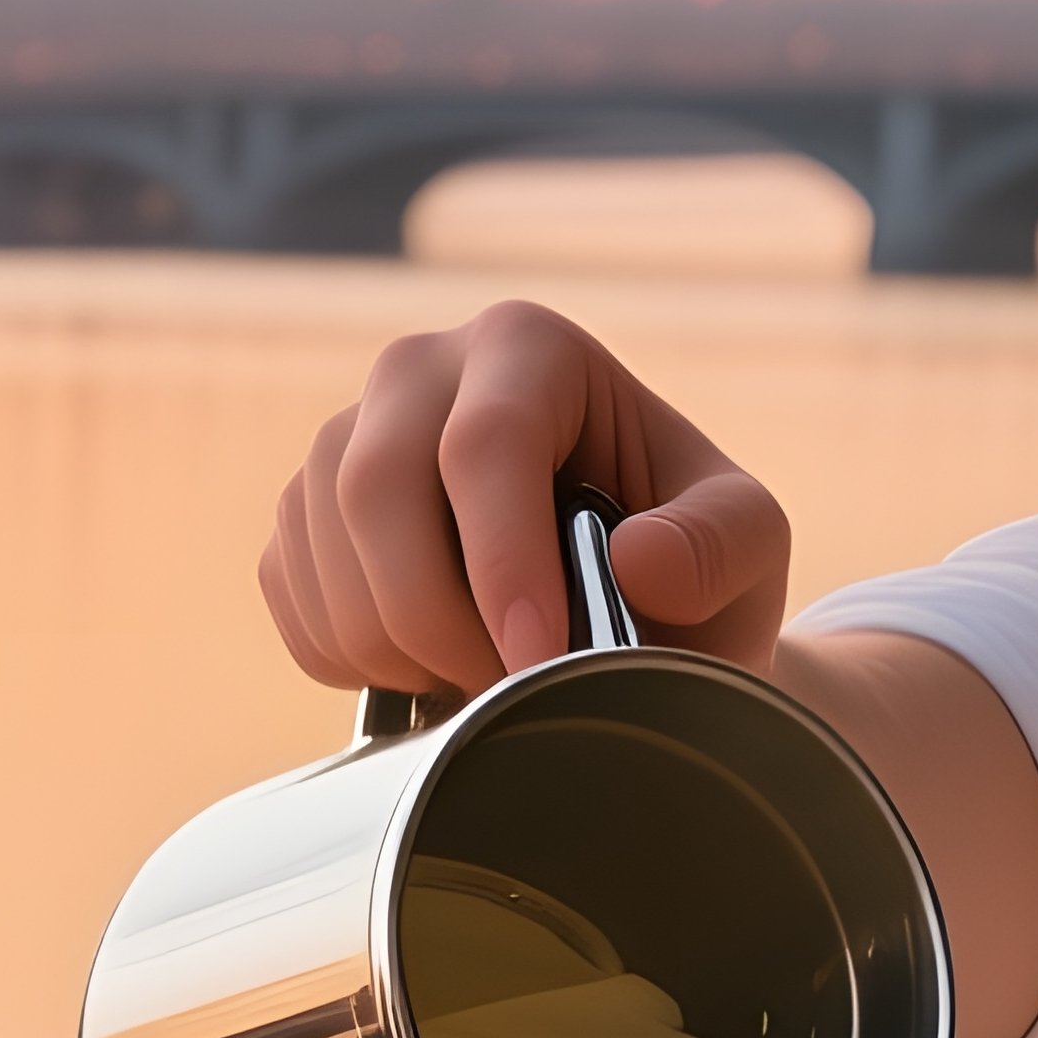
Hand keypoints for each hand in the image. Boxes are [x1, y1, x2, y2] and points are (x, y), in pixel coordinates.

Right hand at [258, 300, 790, 696]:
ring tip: (484, 680)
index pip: (487, 442)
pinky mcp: (303, 510)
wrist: (619, 602)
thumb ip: (724, 543)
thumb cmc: (688, 557)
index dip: (502, 560)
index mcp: (527, 348)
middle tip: (508, 689)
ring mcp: (344, 435)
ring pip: (322, 547)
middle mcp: (418, 369)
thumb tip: (636, 559)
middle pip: (375, 486)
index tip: (537, 658)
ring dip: (398, 646)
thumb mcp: (748, 543)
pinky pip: (289, 591)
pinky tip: (427, 664)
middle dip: (436, 616)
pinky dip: (352, 657)